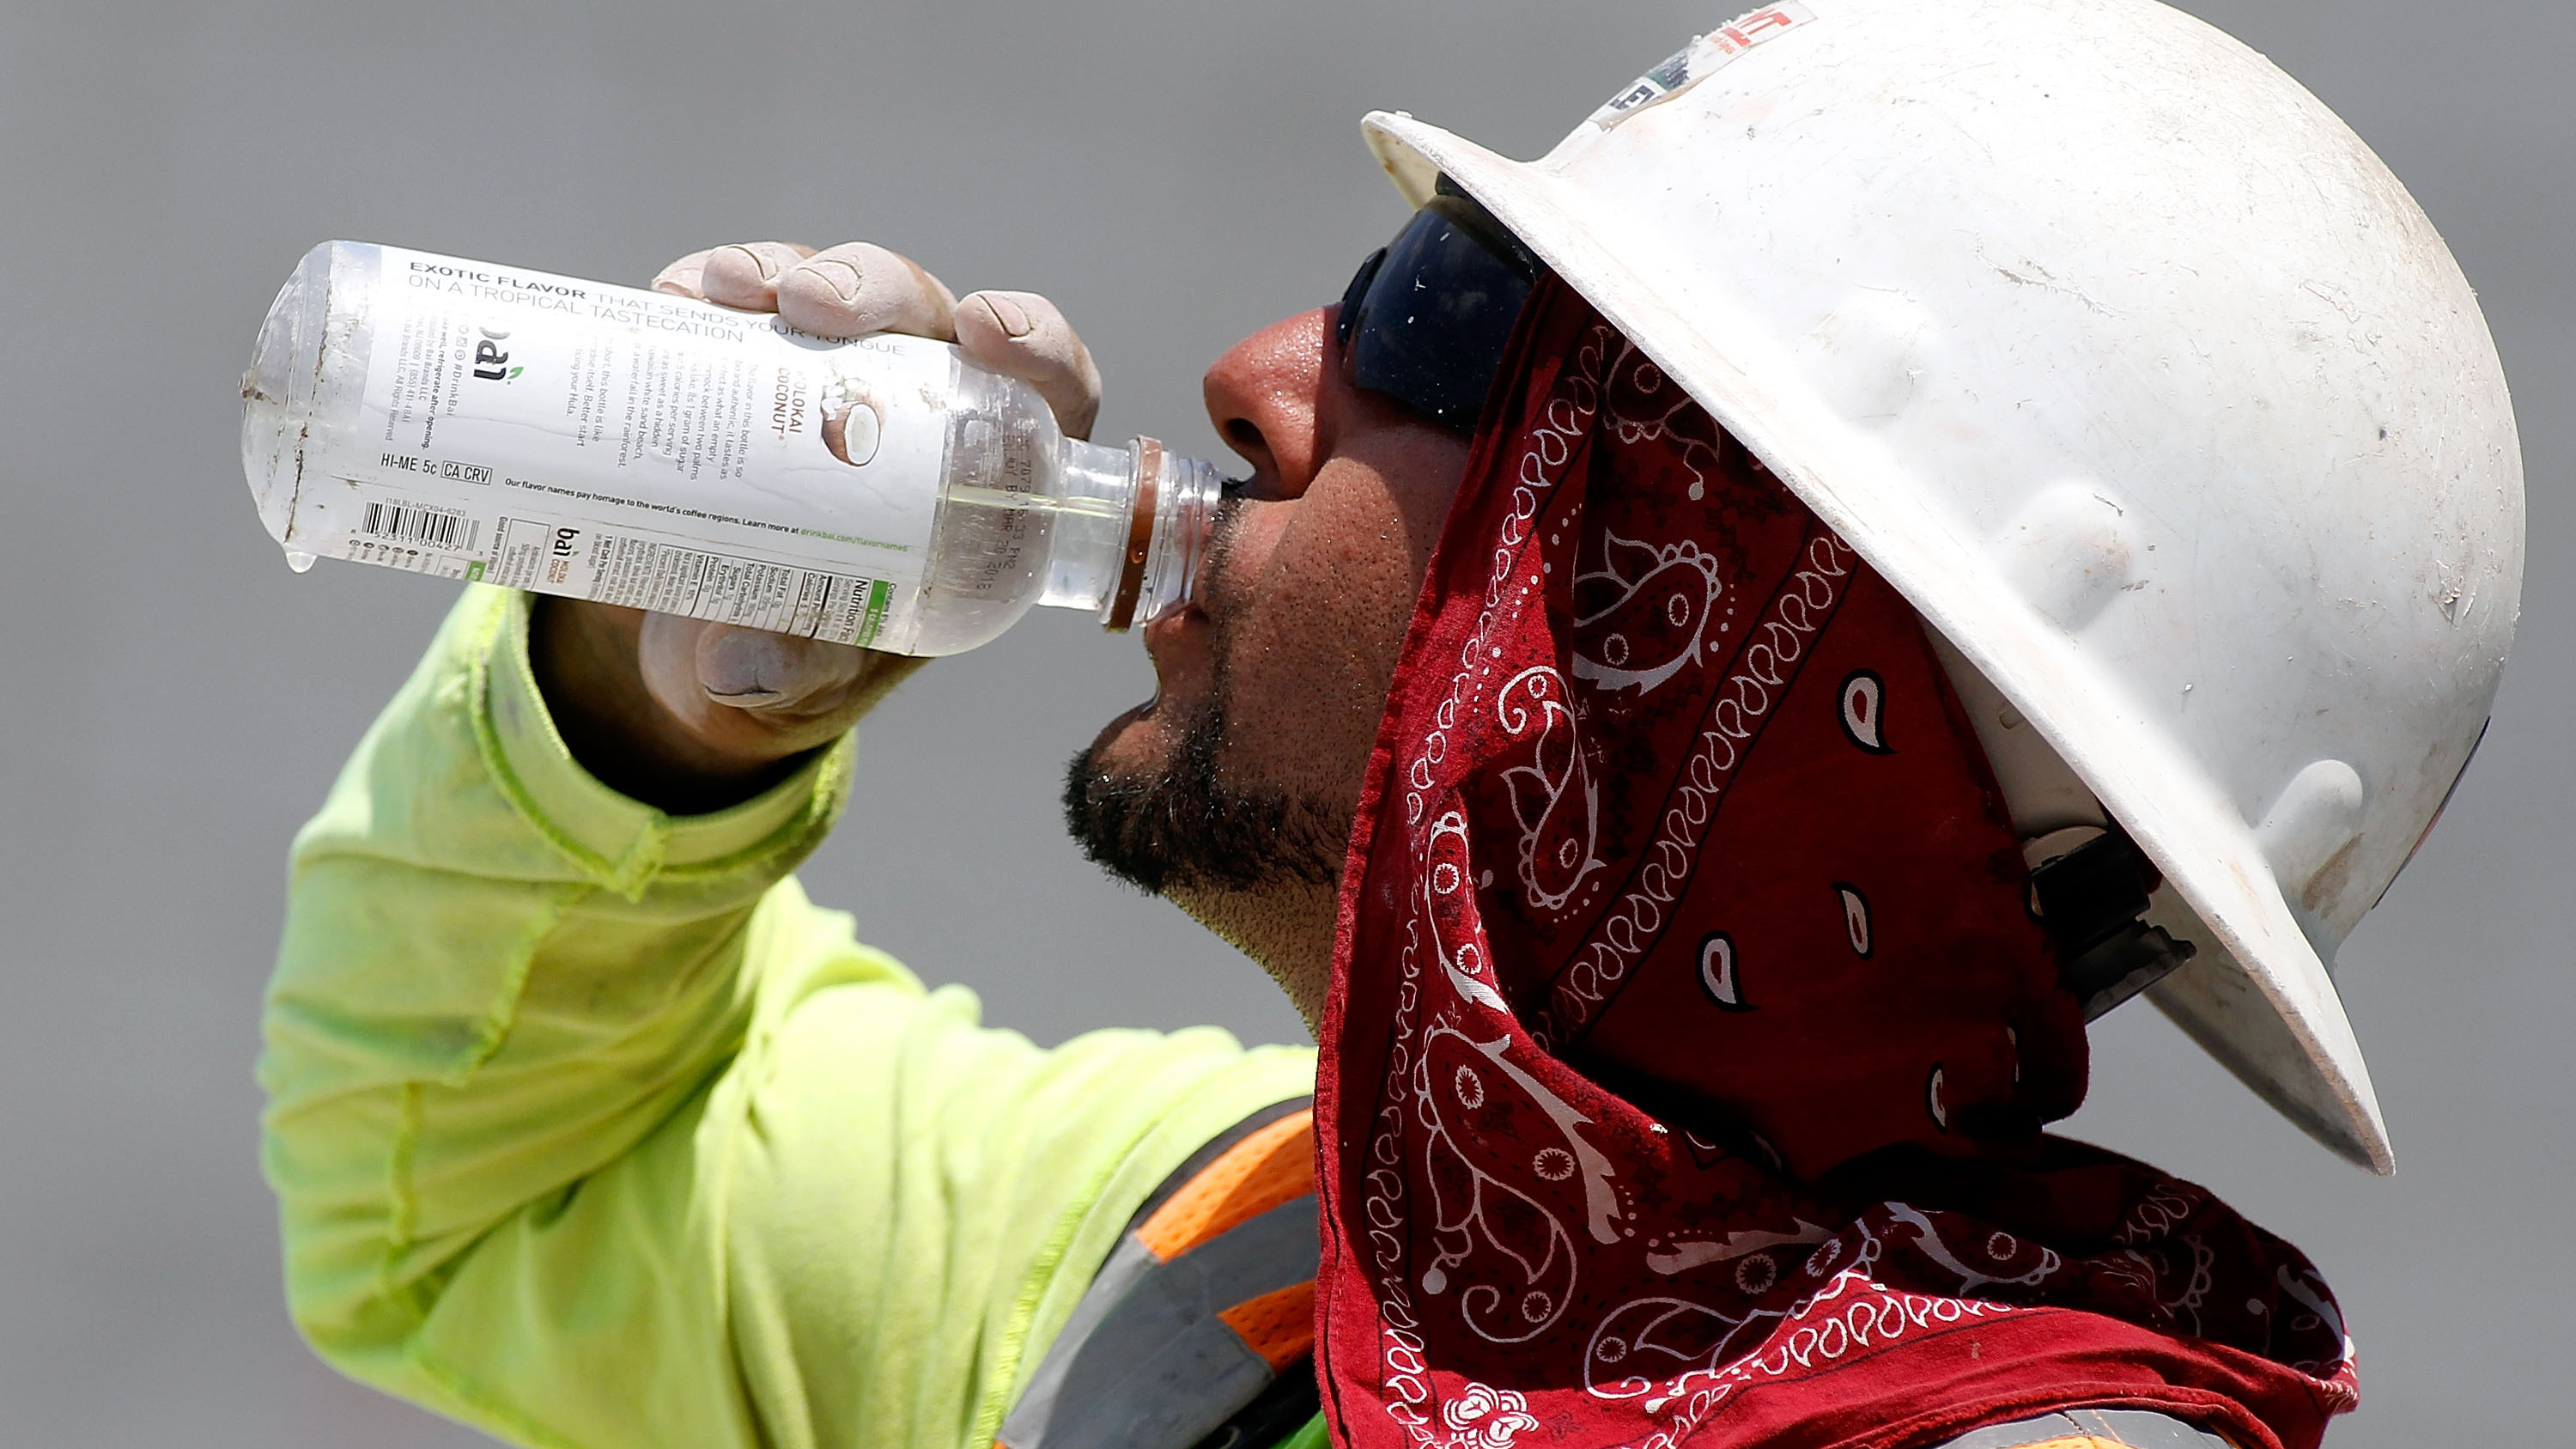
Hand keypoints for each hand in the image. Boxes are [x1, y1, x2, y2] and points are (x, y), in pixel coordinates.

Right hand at [532, 240, 1103, 813]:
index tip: (981, 327)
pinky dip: (709, 289)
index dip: (1032, 340)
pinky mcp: (757, 360)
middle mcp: (925, 405)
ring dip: (786, 271)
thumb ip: (794, 670)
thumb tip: (737, 667)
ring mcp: (839, 371)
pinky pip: (746, 303)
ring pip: (836, 291)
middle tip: (811, 306)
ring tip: (726, 291)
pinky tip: (677, 294)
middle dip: (875, 289)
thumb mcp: (811, 675)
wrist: (712, 644)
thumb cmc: (811, 659)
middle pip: (927, 314)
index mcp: (988, 476)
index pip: (1047, 384)